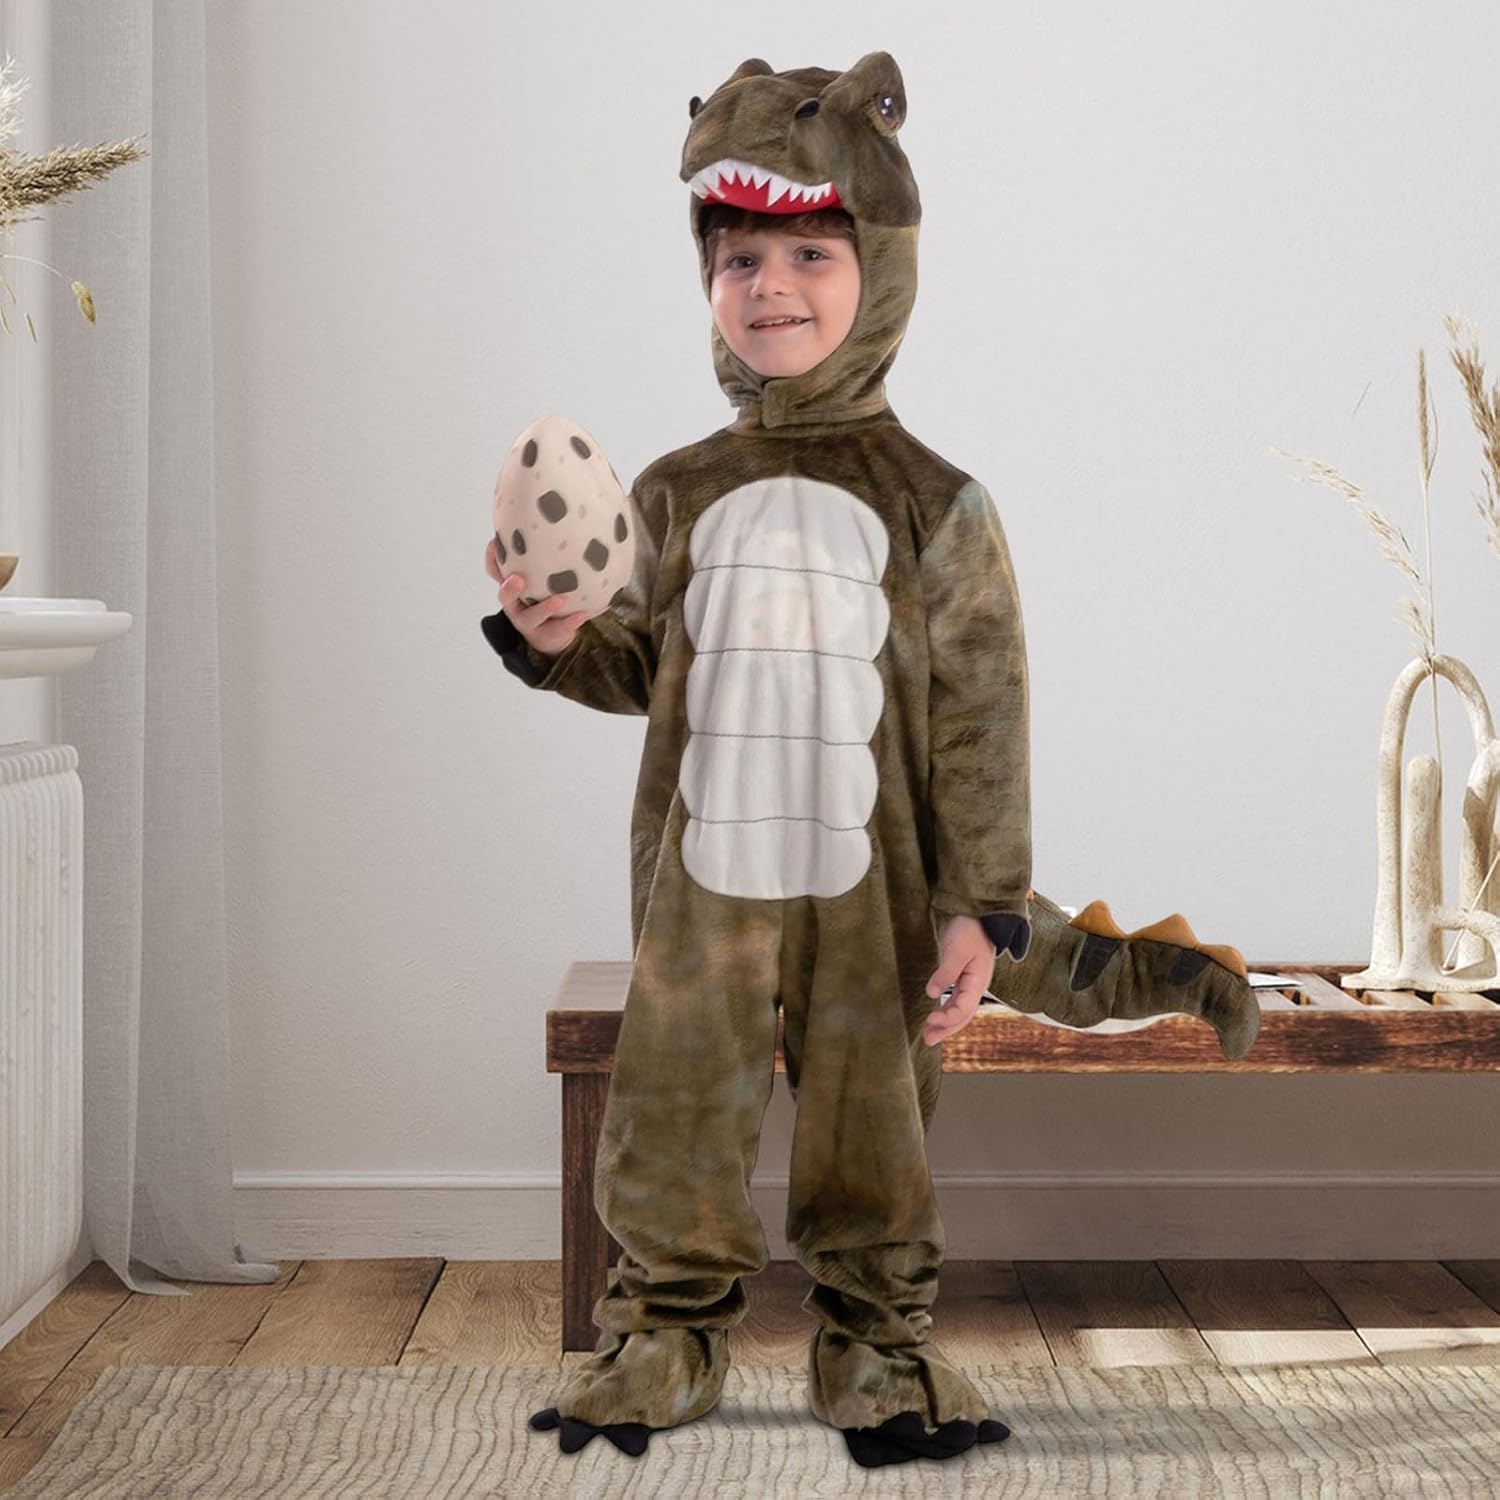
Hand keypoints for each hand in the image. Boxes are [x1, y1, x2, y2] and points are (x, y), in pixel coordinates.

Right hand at [485, 535, 587, 656]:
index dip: (491, 559)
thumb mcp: (542, 576)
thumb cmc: (547, 594)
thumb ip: (546, 554)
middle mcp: (516, 604)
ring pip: (531, 617)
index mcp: (513, 587)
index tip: (494, 543)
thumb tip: (560, 514)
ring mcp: (529, 622)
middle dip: (510, 588)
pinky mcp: (545, 636)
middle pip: (505, 597)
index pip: (494, 571)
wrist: (553, 635)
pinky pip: (558, 629)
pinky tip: (582, 614)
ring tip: (560, 599)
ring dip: (545, 608)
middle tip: (519, 578)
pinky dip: (570, 622)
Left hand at [924, 914, 995, 1046]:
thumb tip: (932, 994)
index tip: (929, 1020)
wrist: (975, 913)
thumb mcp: (956, 950)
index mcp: (978, 982)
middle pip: (963, 1015)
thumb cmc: (968, 929)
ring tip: (929, 1034)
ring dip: (945, 1022)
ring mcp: (970, 982)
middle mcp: (976, 986)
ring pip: (959, 1009)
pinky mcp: (962, 976)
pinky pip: (956, 1000)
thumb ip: (945, 972)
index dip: (947, 1018)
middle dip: (946, 1029)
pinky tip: (936, 1014)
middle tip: (927, 1040)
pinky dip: (946, 1010)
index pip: (964, 1009)